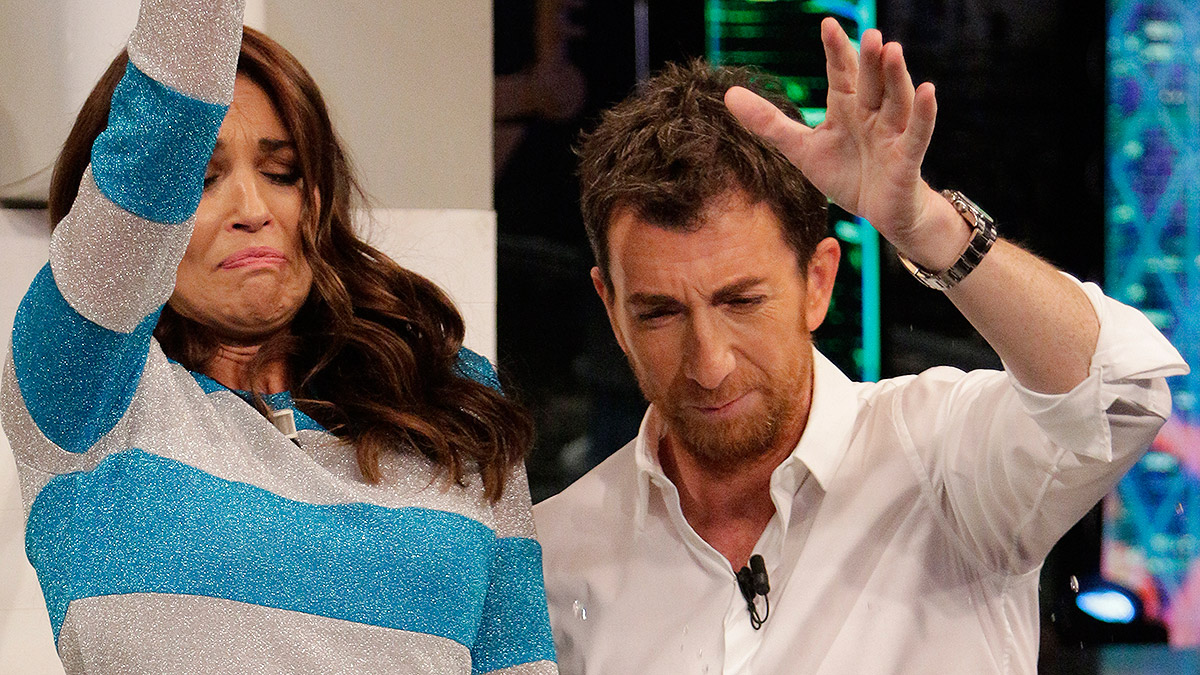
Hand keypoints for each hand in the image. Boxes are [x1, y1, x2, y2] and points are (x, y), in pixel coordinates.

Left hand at [725, 18, 961, 265]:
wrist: (880, 212)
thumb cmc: (846, 174)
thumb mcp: (801, 149)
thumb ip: (768, 123)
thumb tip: (728, 94)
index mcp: (847, 107)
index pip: (841, 74)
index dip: (835, 51)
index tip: (826, 24)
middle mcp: (872, 113)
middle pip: (870, 82)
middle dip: (869, 60)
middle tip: (868, 34)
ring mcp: (892, 133)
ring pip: (895, 99)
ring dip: (895, 75)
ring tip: (892, 50)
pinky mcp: (907, 157)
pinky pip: (918, 132)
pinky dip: (923, 113)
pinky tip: (928, 90)